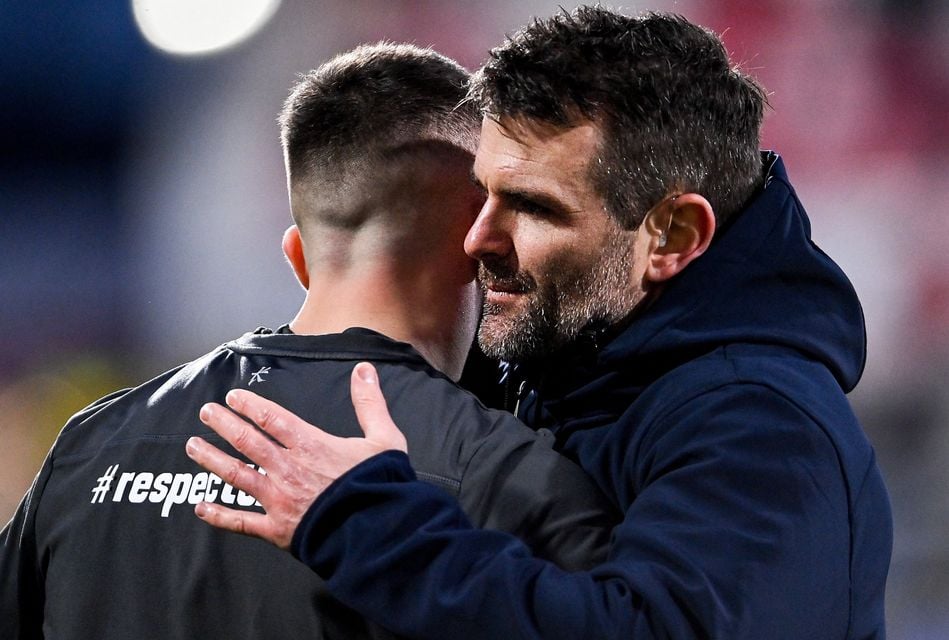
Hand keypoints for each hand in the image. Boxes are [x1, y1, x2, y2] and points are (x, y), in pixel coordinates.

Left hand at [185, 362, 406, 548]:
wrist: (377, 531)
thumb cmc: (380, 485)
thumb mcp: (383, 438)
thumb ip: (369, 402)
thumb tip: (364, 369)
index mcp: (311, 445)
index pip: (272, 418)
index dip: (250, 405)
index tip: (233, 397)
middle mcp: (288, 469)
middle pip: (247, 441)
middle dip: (223, 424)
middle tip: (206, 413)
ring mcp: (279, 500)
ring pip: (236, 475)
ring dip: (212, 459)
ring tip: (192, 446)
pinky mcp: (277, 528)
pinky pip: (241, 521)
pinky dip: (219, 515)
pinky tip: (201, 507)